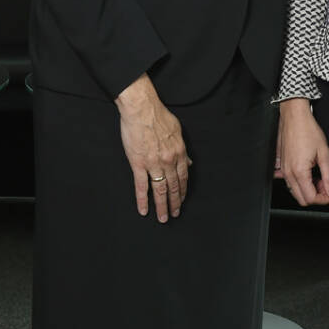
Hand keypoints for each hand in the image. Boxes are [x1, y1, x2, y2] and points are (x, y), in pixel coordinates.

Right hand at [116, 74, 189, 222]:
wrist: (142, 109)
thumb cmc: (159, 116)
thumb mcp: (177, 130)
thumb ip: (183, 148)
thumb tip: (189, 162)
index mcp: (179, 152)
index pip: (183, 177)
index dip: (182, 191)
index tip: (182, 200)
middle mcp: (169, 161)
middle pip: (173, 187)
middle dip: (175, 203)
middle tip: (175, 214)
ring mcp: (153, 164)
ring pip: (160, 190)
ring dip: (162, 206)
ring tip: (163, 218)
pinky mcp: (138, 164)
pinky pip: (141, 186)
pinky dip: (143, 200)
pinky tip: (144, 210)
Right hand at [277, 98, 328, 206]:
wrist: (294, 117)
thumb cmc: (307, 130)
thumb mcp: (324, 153)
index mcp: (299, 172)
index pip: (311, 198)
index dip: (324, 199)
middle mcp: (288, 173)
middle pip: (302, 199)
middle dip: (316, 196)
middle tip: (325, 184)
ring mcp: (283, 170)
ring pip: (295, 192)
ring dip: (308, 189)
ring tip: (318, 176)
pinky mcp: (281, 166)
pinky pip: (289, 182)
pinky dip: (299, 183)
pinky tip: (308, 173)